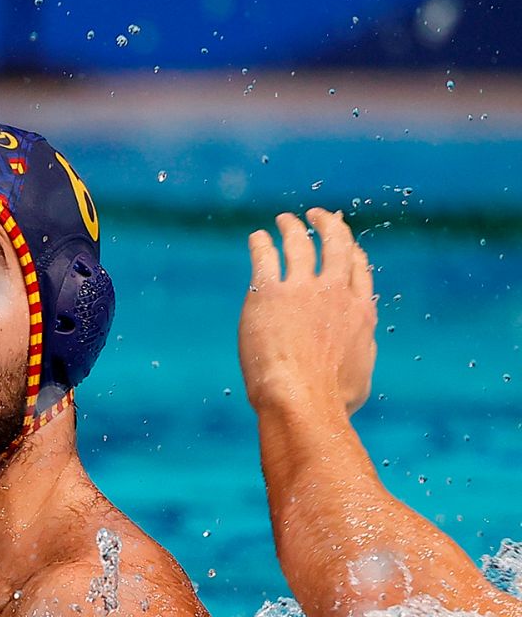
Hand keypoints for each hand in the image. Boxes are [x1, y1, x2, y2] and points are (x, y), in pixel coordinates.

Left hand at [239, 208, 376, 416]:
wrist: (301, 399)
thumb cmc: (330, 401)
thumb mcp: (359, 379)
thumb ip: (359, 356)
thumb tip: (360, 355)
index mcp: (360, 313)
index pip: (359, 270)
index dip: (352, 252)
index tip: (346, 243)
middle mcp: (335, 294)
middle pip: (336, 245)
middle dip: (328, 225)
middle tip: (317, 215)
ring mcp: (302, 290)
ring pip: (300, 244)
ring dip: (292, 227)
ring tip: (284, 220)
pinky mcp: (268, 293)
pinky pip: (265, 257)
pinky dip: (261, 243)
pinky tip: (256, 238)